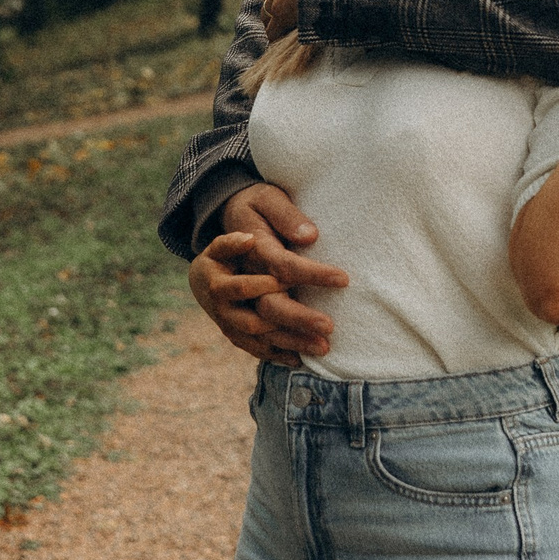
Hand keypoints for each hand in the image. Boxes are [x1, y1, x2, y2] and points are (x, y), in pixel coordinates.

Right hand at [188, 181, 349, 366]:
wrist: (215, 235)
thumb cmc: (249, 210)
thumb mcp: (265, 199)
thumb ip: (285, 215)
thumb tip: (309, 236)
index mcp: (242, 253)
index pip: (281, 266)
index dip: (312, 273)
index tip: (344, 278)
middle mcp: (227, 286)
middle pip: (266, 307)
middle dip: (298, 318)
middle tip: (329, 326)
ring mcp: (224, 309)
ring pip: (258, 332)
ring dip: (291, 341)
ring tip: (324, 348)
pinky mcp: (228, 322)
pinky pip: (249, 344)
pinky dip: (273, 353)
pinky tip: (299, 360)